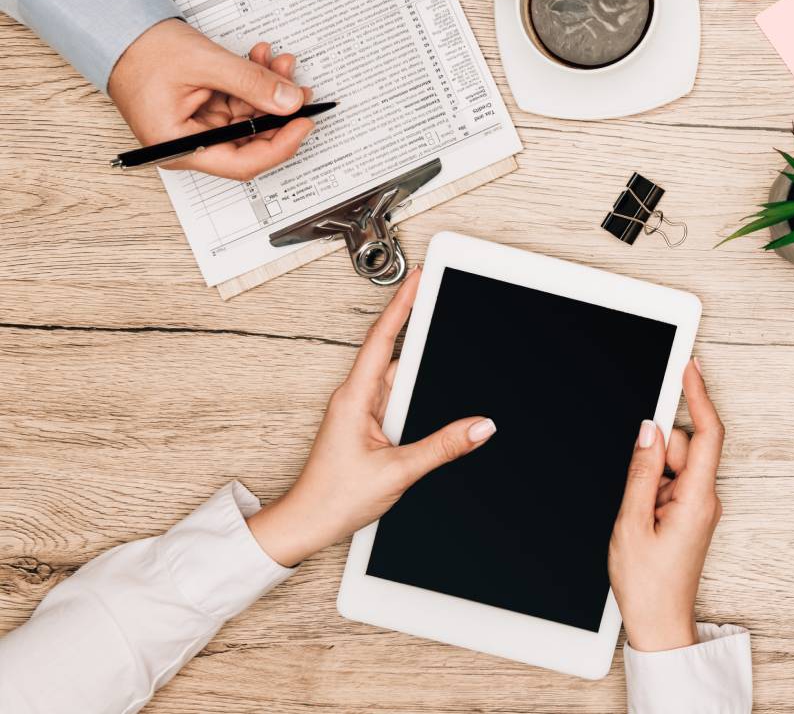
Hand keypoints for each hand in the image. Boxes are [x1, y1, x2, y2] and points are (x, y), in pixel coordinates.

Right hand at [107, 18, 315, 179]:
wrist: (121, 31)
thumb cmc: (143, 51)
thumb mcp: (204, 63)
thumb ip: (250, 83)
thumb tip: (290, 102)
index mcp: (179, 147)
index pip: (241, 163)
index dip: (280, 146)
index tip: (304, 123)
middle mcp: (191, 144)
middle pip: (251, 142)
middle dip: (278, 112)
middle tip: (298, 88)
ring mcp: (200, 128)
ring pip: (250, 119)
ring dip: (269, 91)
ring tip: (279, 63)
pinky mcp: (206, 112)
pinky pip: (240, 104)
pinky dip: (255, 84)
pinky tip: (262, 62)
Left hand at [246, 269, 494, 566]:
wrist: (306, 523)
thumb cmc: (334, 498)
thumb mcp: (398, 472)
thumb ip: (443, 447)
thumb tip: (479, 427)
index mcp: (355, 398)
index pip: (382, 339)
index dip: (402, 305)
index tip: (418, 278)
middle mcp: (356, 398)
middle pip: (396, 354)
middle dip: (421, 329)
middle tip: (444, 299)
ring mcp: (361, 411)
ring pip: (400, 380)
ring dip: (423, 373)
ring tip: (452, 357)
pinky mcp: (367, 425)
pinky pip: (397, 399)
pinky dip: (417, 395)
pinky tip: (433, 403)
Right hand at [608, 359, 724, 651]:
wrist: (659, 624)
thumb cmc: (648, 585)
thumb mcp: (631, 522)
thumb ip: (641, 471)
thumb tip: (648, 430)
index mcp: (698, 499)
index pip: (707, 434)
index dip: (699, 396)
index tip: (690, 367)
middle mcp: (705, 498)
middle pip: (685, 447)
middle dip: (655, 454)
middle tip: (634, 492)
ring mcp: (699, 506)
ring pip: (674, 465)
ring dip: (650, 477)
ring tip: (636, 516)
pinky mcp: (690, 514)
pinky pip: (670, 483)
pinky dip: (652, 489)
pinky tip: (640, 516)